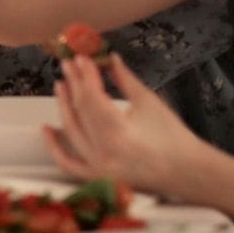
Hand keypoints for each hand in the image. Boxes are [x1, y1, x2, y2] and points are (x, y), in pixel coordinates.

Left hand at [44, 52, 203, 194]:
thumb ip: (124, 79)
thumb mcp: (149, 102)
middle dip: (74, 85)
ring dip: (63, 107)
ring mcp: (98, 168)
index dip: (85, 76)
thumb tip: (107, 57)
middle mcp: (104, 153)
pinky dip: (55, 147)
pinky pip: (68, 163)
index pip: (92, 98)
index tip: (80, 58)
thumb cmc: (173, 137)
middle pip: (81, 112)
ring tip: (60, 84)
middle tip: (69, 64)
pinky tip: (46, 129)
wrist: (188, 173)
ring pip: (72, 132)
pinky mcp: (97, 177)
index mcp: (119, 134)